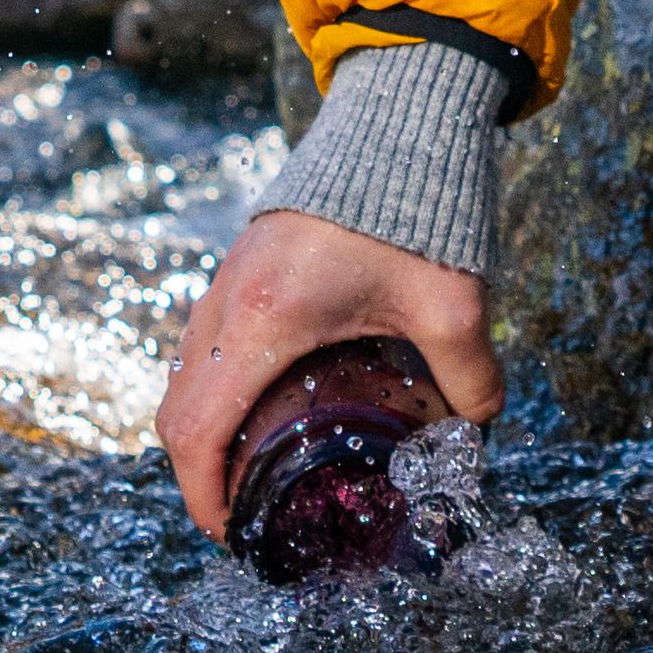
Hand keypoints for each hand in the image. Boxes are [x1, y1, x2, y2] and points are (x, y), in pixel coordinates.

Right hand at [159, 206, 495, 540]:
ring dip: (205, 429)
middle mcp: (227, 303)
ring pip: (183, 375)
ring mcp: (225, 279)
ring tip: (256, 467)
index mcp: (263, 322)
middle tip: (247, 514)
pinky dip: (215, 388)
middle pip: (175, 412)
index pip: (196, 430)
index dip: (203, 496)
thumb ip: (472, 381)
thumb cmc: (414, 208)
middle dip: (199, 474)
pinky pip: (203, 344)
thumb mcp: (453, 307)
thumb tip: (477, 433)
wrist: (394, 119)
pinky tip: (268, 402)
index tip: (230, 534)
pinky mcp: (240, 265)